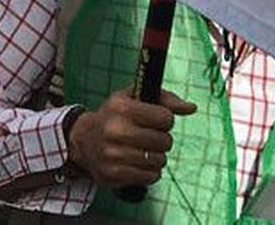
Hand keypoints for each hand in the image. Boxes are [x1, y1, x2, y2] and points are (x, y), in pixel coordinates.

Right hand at [67, 89, 196, 188]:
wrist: (83, 140)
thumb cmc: (114, 117)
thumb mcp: (132, 99)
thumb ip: (164, 99)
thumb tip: (191, 108)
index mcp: (121, 107)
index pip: (165, 117)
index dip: (164, 120)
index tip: (154, 120)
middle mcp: (115, 129)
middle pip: (165, 141)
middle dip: (162, 140)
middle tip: (148, 137)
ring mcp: (113, 153)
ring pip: (159, 161)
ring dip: (156, 157)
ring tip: (141, 150)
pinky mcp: (114, 174)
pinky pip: (151, 177)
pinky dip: (149, 171)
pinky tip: (136, 163)